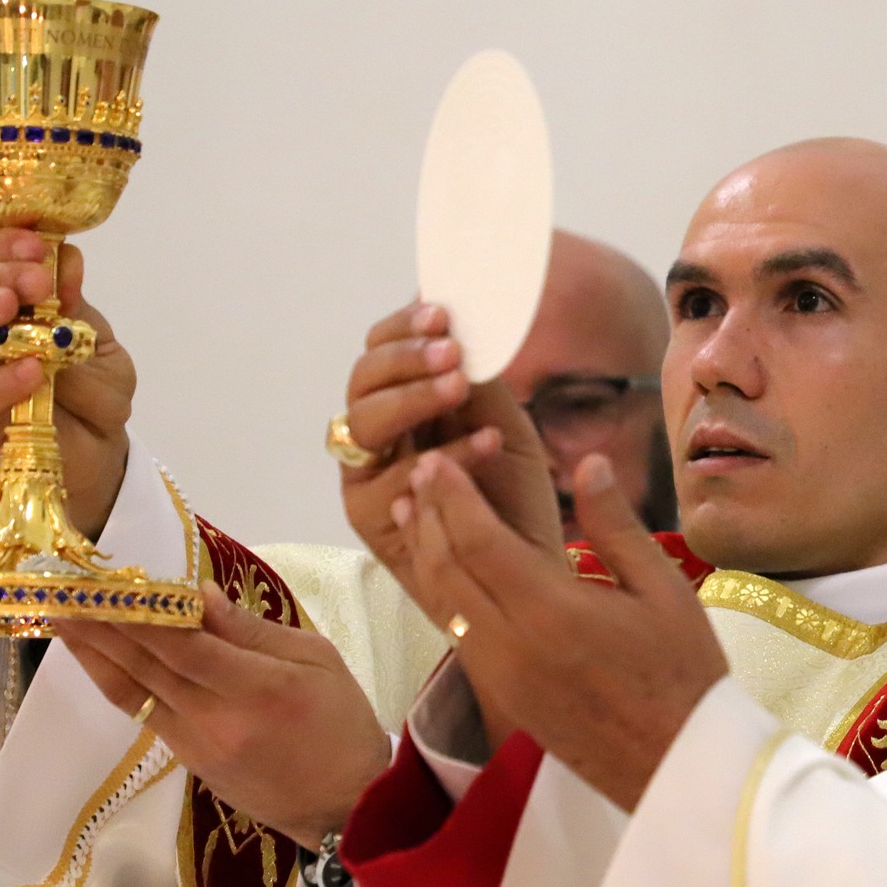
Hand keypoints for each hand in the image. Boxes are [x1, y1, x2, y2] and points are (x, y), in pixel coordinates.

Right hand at [0, 227, 133, 536]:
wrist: (102, 447)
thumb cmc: (94, 389)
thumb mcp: (97, 341)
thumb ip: (77, 306)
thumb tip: (66, 259)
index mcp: (5, 303)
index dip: (3, 244)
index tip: (38, 242)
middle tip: (37, 279)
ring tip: (10, 306)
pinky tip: (32, 368)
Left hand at [53, 583, 390, 851]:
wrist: (347, 805)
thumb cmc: (343, 722)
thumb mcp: (317, 659)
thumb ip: (253, 630)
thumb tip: (199, 595)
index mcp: (259, 688)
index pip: (183, 644)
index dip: (139, 614)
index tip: (105, 582)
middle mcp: (217, 719)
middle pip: (146, 667)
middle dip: (100, 627)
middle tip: (61, 593)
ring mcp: (197, 746)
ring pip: (134, 694)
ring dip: (94, 656)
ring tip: (62, 622)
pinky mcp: (189, 764)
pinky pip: (146, 715)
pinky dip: (120, 683)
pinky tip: (105, 661)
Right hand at [339, 302, 561, 613]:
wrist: (525, 571)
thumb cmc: (513, 499)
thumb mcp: (508, 427)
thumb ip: (482, 383)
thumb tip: (467, 320)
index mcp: (403, 403)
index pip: (380, 351)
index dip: (403, 329)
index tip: (443, 315)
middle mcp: (376, 436)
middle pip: (361, 382)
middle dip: (404, 360)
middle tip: (451, 353)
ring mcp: (367, 477)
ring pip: (363, 423)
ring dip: (413, 399)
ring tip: (460, 389)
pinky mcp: (370, 518)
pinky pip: (393, 480)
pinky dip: (442, 458)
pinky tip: (486, 444)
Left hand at [400, 450, 726, 811]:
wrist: (675, 764)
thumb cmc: (682, 672)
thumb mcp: (664, 589)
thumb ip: (616, 524)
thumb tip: (587, 462)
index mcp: (552, 611)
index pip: (480, 539)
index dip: (452, 495)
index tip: (437, 460)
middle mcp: (511, 644)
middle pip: (448, 567)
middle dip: (428, 515)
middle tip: (418, 472)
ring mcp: (500, 674)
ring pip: (442, 601)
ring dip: (424, 552)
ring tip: (413, 511)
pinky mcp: (501, 695)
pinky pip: (455, 631)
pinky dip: (440, 590)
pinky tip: (443, 568)